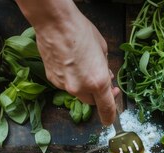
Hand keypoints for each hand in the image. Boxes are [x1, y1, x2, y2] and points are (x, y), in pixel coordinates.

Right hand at [33, 9, 119, 124]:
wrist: (55, 23)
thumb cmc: (80, 31)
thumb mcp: (102, 49)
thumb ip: (104, 68)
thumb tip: (106, 76)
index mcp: (98, 81)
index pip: (106, 108)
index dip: (110, 116)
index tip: (110, 120)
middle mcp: (80, 88)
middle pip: (91, 101)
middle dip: (97, 93)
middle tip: (103, 80)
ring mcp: (64, 86)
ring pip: (78, 93)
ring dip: (83, 85)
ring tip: (83, 64)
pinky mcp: (53, 80)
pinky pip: (66, 85)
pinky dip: (71, 79)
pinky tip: (70, 62)